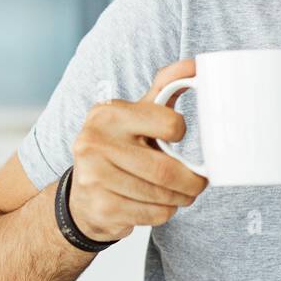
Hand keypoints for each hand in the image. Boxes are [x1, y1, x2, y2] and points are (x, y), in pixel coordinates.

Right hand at [67, 60, 209, 242]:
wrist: (81, 194)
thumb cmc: (117, 148)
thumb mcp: (136, 114)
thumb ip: (165, 87)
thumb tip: (195, 65)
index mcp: (109, 114)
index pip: (168, 123)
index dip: (181, 133)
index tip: (181, 140)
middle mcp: (96, 143)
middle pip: (166, 169)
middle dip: (192, 181)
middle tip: (199, 183)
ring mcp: (95, 177)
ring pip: (162, 195)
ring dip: (181, 198)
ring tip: (182, 194)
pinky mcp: (101, 208)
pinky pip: (152, 214)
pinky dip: (165, 212)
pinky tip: (158, 204)